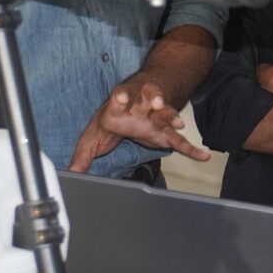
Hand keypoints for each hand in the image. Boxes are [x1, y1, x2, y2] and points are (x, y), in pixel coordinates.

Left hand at [68, 73, 210, 172]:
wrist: (133, 103)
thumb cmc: (112, 117)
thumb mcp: (92, 136)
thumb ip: (82, 155)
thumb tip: (70, 174)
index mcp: (119, 105)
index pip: (119, 97)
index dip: (120, 98)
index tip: (120, 97)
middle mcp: (139, 106)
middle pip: (146, 100)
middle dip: (152, 100)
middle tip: (156, 102)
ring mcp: (154, 117)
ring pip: (164, 113)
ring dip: (171, 115)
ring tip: (178, 121)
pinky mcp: (165, 131)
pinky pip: (179, 140)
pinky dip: (190, 149)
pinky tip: (202, 156)